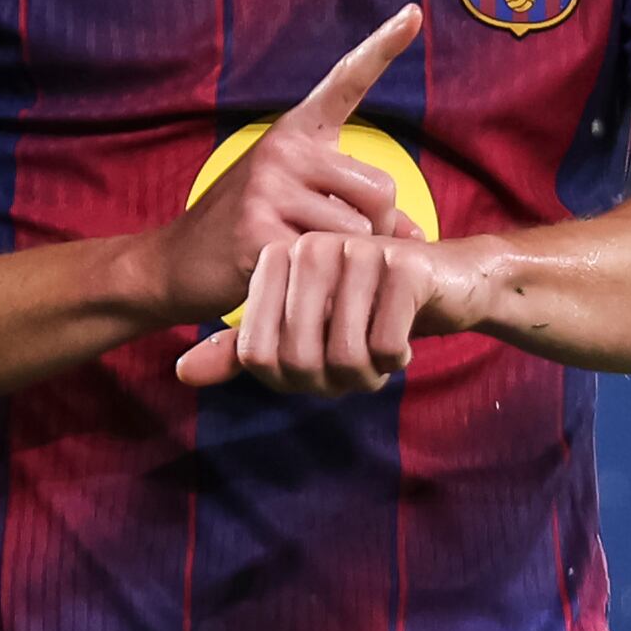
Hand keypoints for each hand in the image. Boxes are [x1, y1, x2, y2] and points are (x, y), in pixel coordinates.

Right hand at [152, 4, 422, 372]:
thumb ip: (358, 210)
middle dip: (375, 229)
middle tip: (335, 244)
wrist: (173, 263)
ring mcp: (267, 189)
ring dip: (347, 261)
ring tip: (305, 262)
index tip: (414, 12)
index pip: (346, 83)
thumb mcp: (302, 205)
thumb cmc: (249, 229)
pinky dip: (323, 283)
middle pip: (381, 190)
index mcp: (296, 132)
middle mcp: (283, 149)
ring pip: (360, 232)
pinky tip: (290, 279)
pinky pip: (328, 261)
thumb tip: (416, 237)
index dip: (382, 47)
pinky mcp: (259, 234)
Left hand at [187, 225, 479, 395]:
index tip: (320, 362)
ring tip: (380, 354)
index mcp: (277, 260)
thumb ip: (244, 350)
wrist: (449, 284)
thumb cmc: (368, 309)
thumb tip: (181, 372)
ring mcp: (357, 251)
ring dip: (368, 375)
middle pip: (298, 361)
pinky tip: (403, 338)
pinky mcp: (404, 265)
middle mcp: (311, 248)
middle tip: (358, 367)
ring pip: (344, 357)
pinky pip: (385, 345)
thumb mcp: (302, 332)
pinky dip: (396, 358)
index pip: (258, 356)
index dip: (291, 378)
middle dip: (333, 382)